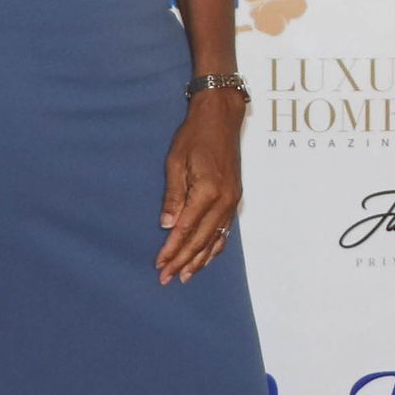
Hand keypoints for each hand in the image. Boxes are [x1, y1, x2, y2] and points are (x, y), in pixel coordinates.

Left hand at [156, 93, 244, 283]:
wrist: (222, 117)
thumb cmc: (195, 135)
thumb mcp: (176, 161)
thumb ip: (173, 196)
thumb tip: (167, 225)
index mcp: (208, 190)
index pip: (186, 229)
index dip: (172, 249)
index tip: (159, 264)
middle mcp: (224, 200)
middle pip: (201, 239)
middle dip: (183, 260)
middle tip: (166, 277)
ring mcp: (232, 201)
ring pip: (215, 239)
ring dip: (199, 260)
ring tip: (185, 275)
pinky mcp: (235, 199)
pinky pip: (225, 231)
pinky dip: (215, 247)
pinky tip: (206, 257)